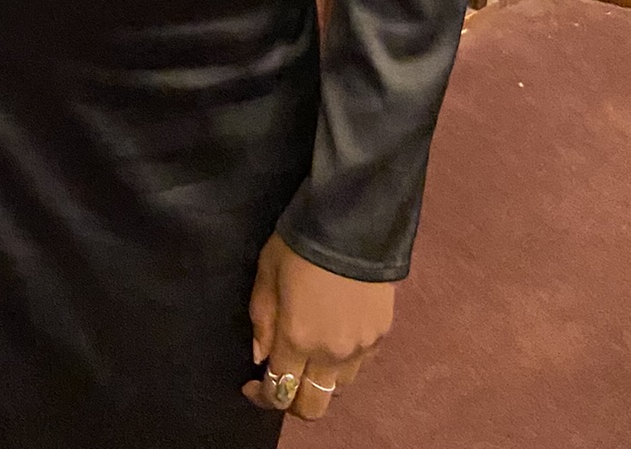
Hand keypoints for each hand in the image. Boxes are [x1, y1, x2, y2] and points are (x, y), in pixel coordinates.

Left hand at [241, 231, 394, 422]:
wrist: (352, 222)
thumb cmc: (299, 244)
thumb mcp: (266, 273)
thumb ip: (262, 320)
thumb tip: (260, 357)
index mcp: (298, 339)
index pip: (278, 393)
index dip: (261, 396)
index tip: (251, 384)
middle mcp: (331, 354)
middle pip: (313, 408)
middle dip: (292, 401)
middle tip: (280, 378)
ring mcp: (360, 348)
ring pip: (337, 389)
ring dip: (319, 381)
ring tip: (308, 354)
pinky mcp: (380, 335)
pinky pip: (358, 365)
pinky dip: (342, 363)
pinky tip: (333, 337)